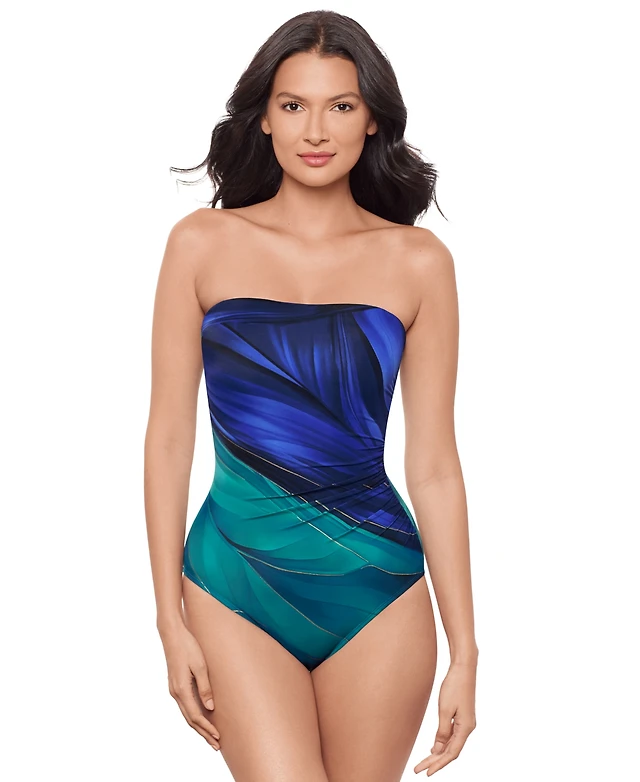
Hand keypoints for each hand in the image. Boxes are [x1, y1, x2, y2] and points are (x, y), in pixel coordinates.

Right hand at [160, 622, 221, 750]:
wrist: (172, 635)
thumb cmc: (188, 647)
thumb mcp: (200, 666)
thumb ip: (205, 688)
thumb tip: (210, 708)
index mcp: (181, 689)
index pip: (196, 716)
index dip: (207, 728)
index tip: (218, 737)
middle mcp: (176, 693)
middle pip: (190, 720)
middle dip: (203, 733)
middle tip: (216, 745)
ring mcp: (174, 690)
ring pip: (187, 714)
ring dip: (198, 727)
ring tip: (210, 737)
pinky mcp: (176, 685)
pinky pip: (185, 706)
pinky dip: (193, 717)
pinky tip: (201, 719)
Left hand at [414, 660, 476, 775]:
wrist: (463, 669)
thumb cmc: (454, 686)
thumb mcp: (445, 710)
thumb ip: (442, 731)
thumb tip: (438, 749)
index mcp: (466, 729)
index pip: (451, 753)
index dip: (439, 764)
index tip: (427, 772)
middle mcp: (467, 728)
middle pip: (451, 751)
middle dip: (435, 762)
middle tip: (419, 770)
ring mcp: (465, 723)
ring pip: (451, 744)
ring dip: (438, 754)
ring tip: (423, 763)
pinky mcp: (462, 717)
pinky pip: (452, 735)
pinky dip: (442, 743)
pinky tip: (434, 748)